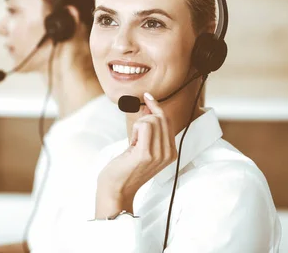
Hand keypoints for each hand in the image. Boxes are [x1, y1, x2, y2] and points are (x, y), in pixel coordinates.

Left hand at [95, 92, 176, 217]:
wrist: (116, 190)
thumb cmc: (125, 168)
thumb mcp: (142, 147)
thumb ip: (149, 130)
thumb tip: (149, 108)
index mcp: (171, 152)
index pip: (168, 121)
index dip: (157, 107)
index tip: (147, 96)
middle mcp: (168, 154)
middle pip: (161, 118)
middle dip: (144, 119)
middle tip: (135, 134)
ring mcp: (158, 155)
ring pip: (152, 120)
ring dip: (138, 126)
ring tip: (133, 142)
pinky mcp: (145, 154)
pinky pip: (144, 126)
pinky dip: (135, 129)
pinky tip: (131, 142)